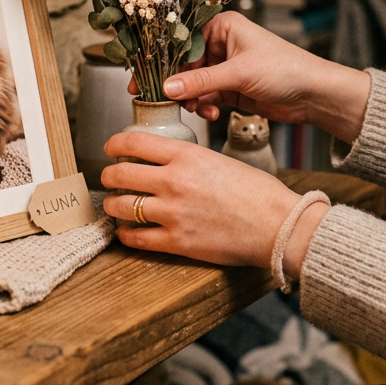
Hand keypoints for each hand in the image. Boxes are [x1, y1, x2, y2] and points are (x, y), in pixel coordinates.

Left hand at [100, 131, 328, 275]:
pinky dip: (125, 235)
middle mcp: (174, 182)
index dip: (115, 144)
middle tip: (109, 179)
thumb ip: (190, 160)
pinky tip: (128, 232)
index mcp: (187, 156)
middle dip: (108, 176)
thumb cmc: (258, 193)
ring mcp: (172, 213)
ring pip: (121, 206)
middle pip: (119, 174)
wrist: (277, 225)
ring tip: (115, 205)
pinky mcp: (177, 241)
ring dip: (112, 205)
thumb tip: (168, 163)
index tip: (110, 148)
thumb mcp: (221, 161)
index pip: (134, 142)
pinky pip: (135, 238)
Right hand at [145, 12, 371, 143]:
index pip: (182, 40)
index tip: (143, 78)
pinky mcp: (231, 89)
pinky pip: (206, 97)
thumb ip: (200, 81)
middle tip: (162, 101)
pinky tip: (211, 113)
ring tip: (197, 109)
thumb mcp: (239, 73)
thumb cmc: (286, 68)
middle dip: (176, 85)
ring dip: (191, 99)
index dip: (162, 60)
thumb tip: (167, 88)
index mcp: (222, 26)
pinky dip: (204, 107)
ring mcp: (225, 67)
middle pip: (184, 64)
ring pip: (193, 84)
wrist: (314, 95)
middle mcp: (221, 44)